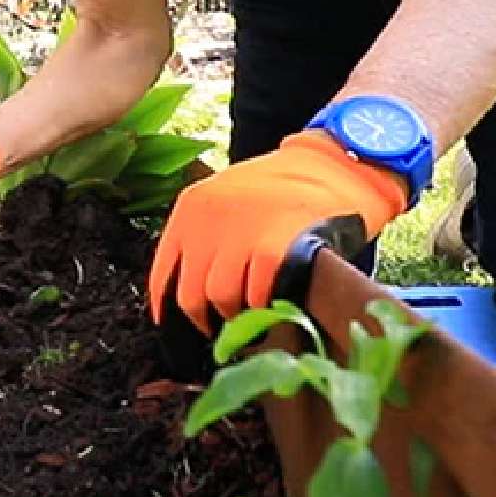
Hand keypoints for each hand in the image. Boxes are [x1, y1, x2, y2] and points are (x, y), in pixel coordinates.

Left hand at [148, 131, 407, 333]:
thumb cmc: (280, 188)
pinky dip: (265, 307)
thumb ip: (204, 235)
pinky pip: (257, 297)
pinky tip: (273, 304)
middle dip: (206, 319)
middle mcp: (209, 219)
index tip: (176, 325)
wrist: (332, 166)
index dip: (167, 307)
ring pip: (221, 300)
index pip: (162, 273)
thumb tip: (189, 294)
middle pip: (190, 294)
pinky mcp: (274, 248)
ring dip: (237, 316)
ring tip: (251, 316)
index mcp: (192, 206)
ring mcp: (241, 233)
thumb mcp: (228, 197)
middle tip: (222, 330)